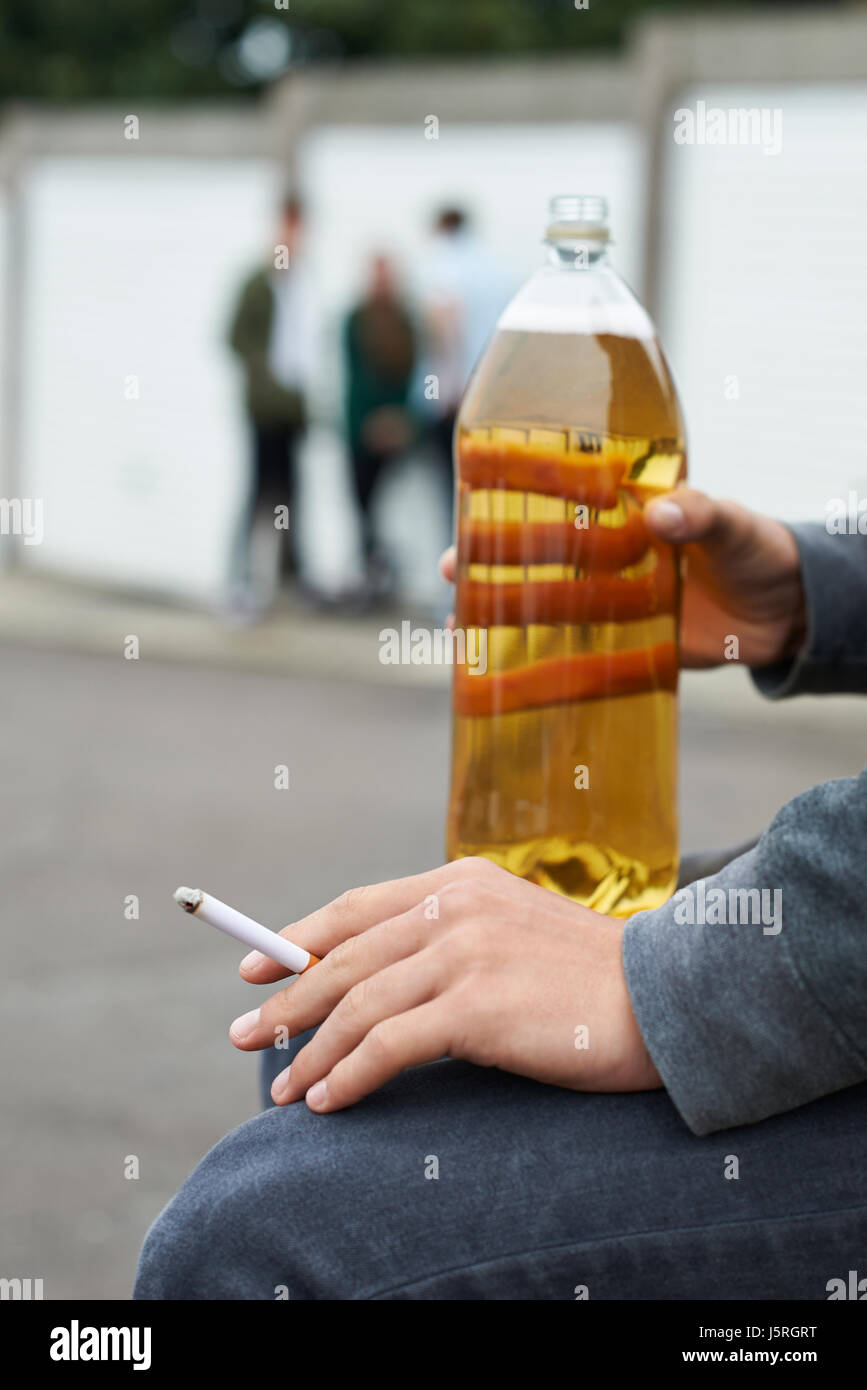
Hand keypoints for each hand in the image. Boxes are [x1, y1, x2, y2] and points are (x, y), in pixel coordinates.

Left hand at [230, 858, 660, 1112]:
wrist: (669, 997)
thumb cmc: (594, 977)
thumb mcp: (516, 933)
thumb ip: (454, 938)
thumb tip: (380, 982)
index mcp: (463, 880)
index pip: (358, 907)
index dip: (299, 940)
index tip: (255, 968)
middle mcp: (456, 905)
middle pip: (344, 957)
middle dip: (285, 1000)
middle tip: (244, 1035)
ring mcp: (464, 952)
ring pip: (357, 1005)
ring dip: (310, 1053)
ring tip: (284, 1090)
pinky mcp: (475, 1005)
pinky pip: (388, 1045)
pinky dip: (348, 1076)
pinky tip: (328, 1101)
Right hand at [440, 487, 806, 669]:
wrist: (789, 613)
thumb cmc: (761, 550)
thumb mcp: (735, 522)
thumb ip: (701, 513)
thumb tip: (659, 515)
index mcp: (628, 509)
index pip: (559, 493)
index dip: (513, 493)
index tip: (472, 494)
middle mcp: (610, 553)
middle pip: (537, 553)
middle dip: (489, 561)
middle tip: (449, 568)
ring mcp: (613, 601)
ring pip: (545, 605)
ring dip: (501, 616)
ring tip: (459, 628)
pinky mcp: (625, 646)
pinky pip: (575, 656)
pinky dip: (540, 667)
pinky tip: (502, 676)